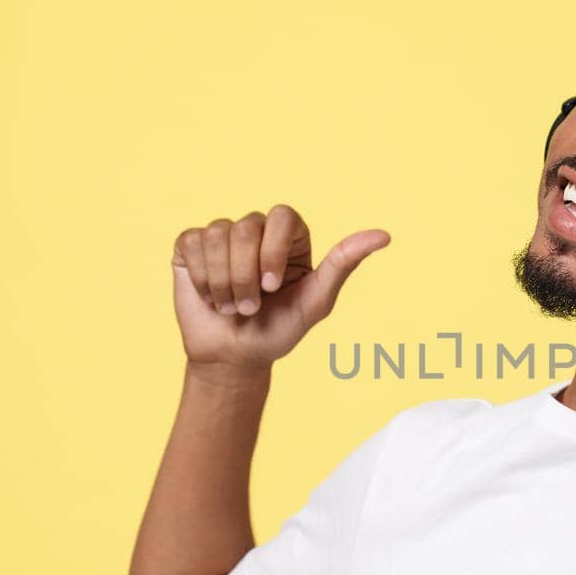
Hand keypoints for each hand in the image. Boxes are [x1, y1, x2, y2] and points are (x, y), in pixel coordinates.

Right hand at [171, 205, 388, 371]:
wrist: (235, 358)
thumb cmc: (279, 330)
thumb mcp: (316, 301)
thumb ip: (345, 264)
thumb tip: (384, 235)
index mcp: (289, 237)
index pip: (282, 216)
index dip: (273, 250)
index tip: (273, 286)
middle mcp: (256, 230)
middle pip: (245, 228)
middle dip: (246, 277)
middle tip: (251, 308)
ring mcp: (222, 236)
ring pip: (216, 236)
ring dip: (224, 283)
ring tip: (231, 307)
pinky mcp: (191, 246)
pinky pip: (192, 244)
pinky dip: (203, 279)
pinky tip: (211, 298)